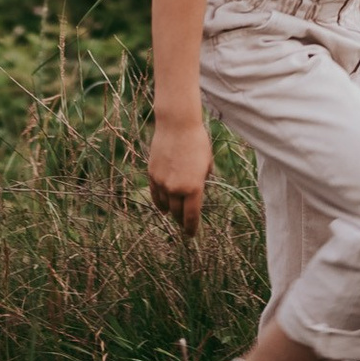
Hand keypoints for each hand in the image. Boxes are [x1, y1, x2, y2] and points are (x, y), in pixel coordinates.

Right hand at [149, 111, 212, 233]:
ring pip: (165, 205)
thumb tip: (199, 190)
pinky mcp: (152, 174)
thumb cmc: (197, 142)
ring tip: (174, 215)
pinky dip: (159, 202)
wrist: (177, 125)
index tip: (192, 235)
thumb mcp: (207, 163)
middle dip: (182, 221)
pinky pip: (155, 194)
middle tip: (185, 225)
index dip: (192, 228)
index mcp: (194, 188)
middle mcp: (176, 188)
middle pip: (177, 213)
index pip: (191, 217)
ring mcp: (162, 182)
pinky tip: (163, 207)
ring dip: (170, 211)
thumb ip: (203, 180)